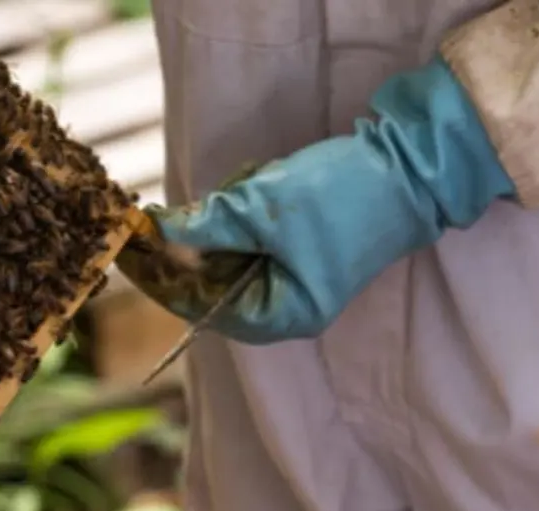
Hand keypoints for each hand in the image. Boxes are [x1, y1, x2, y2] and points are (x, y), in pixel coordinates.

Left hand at [117, 55, 516, 344]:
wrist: (410, 166)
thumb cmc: (342, 196)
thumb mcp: (262, 209)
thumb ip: (205, 227)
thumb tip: (157, 234)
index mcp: (281, 316)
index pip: (200, 307)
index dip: (160, 277)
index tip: (128, 250)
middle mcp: (287, 308)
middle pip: (212, 283)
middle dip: (196, 242)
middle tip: (171, 211)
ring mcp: (295, 279)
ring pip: (230, 255)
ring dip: (227, 219)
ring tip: (250, 186)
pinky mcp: (301, 250)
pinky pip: (253, 238)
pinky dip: (247, 213)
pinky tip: (260, 185)